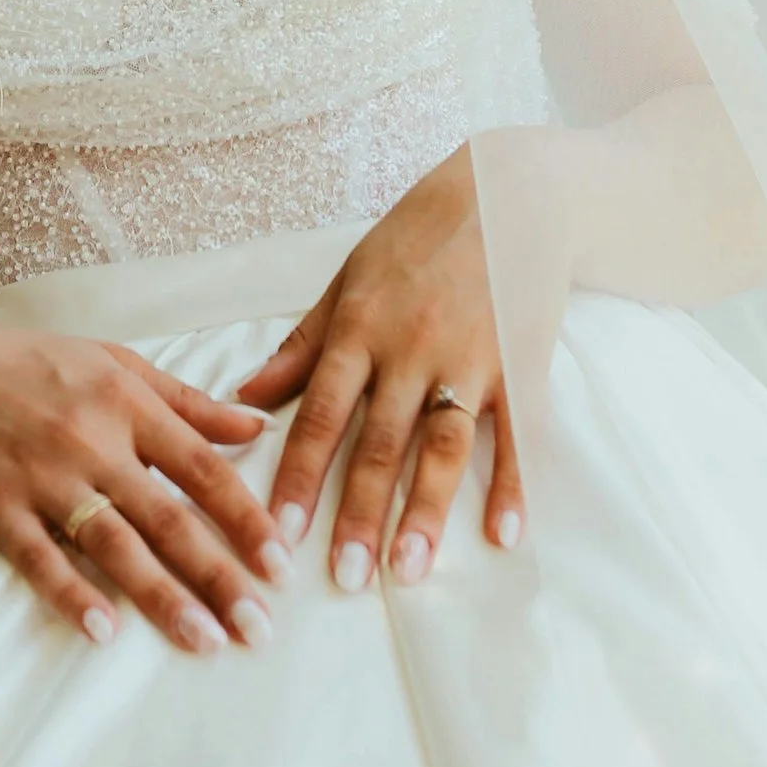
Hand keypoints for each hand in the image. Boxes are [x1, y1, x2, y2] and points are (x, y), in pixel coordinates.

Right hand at [0, 315, 288, 653]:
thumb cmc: (30, 365)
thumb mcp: (113, 363)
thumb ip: (187, 401)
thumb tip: (258, 425)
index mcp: (126, 402)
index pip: (202, 467)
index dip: (246, 518)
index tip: (282, 565)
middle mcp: (90, 439)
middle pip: (167, 517)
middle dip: (219, 575)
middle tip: (259, 627)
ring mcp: (41, 476)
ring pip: (113, 544)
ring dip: (162, 597)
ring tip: (204, 641)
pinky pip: (39, 558)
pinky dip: (72, 594)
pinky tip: (104, 631)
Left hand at [235, 142, 574, 588]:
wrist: (509, 189)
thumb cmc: (418, 235)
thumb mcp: (349, 278)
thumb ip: (303, 345)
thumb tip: (245, 398)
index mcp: (361, 327)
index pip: (321, 413)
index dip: (297, 475)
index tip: (275, 533)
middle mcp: (412, 349)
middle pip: (380, 442)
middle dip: (360, 513)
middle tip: (344, 578)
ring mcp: (471, 359)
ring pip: (443, 446)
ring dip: (427, 512)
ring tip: (410, 571)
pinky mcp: (520, 363)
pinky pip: (515, 432)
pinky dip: (513, 483)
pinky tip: (505, 533)